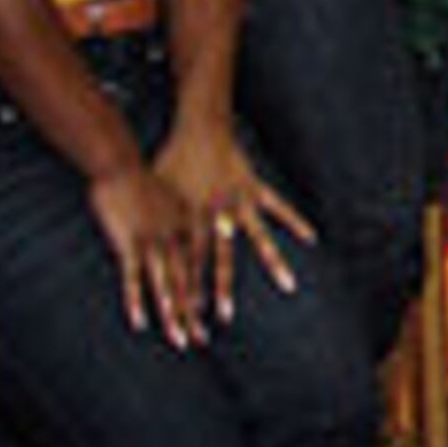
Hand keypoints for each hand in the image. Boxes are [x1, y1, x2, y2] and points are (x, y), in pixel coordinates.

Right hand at [87, 159, 214, 347]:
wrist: (122, 163)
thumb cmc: (144, 178)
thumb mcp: (172, 198)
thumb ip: (180, 217)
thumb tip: (187, 231)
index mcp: (187, 228)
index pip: (199, 269)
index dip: (204, 294)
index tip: (215, 318)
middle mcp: (175, 238)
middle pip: (186, 282)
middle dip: (194, 313)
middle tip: (203, 340)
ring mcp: (154, 242)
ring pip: (165, 285)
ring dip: (172, 314)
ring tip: (180, 340)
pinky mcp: (130, 243)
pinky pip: (134, 277)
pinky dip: (136, 300)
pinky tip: (140, 322)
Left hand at [153, 120, 314, 325]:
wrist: (197, 129)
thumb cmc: (171, 160)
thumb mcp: (156, 190)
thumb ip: (156, 215)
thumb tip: (136, 236)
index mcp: (192, 219)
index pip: (189, 262)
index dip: (188, 287)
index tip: (190, 313)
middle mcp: (218, 216)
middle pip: (222, 259)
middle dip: (223, 289)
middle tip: (225, 317)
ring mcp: (240, 203)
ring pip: (260, 238)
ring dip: (274, 263)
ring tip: (289, 285)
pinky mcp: (255, 189)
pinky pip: (278, 207)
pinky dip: (295, 221)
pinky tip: (312, 237)